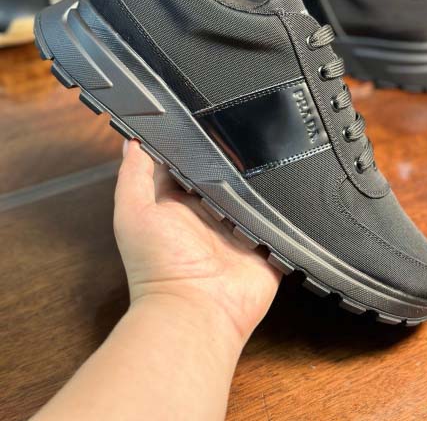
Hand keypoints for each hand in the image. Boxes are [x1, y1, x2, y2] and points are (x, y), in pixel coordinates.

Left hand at [114, 140, 281, 344]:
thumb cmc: (158, 265)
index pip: (187, 163)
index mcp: (177, 203)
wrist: (196, 311)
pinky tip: (291, 184)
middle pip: (223, 175)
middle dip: (232, 156)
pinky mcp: (264, 243)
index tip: (202, 116)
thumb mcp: (133, 213)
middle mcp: (208, 213)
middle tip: (244, 126)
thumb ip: (134, 175)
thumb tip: (133, 141)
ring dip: (259, 179)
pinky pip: (278, 220)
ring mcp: (238, 228)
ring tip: (272, 148)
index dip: (193, 143)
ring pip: (252, 193)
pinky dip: (283, 206)